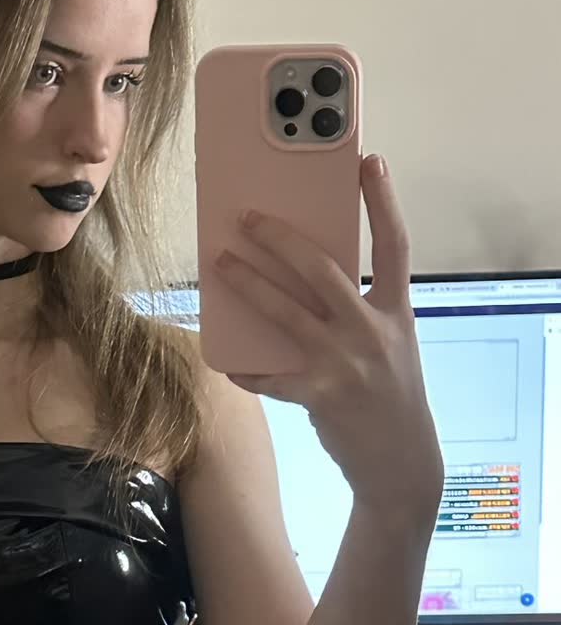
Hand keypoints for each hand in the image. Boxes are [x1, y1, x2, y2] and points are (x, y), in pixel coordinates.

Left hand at [214, 155, 444, 520]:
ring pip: (285, 312)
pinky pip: (270, 376)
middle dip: (280, 238)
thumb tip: (304, 279)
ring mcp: (346, 363)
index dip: (382, 202)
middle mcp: (373, 331)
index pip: (394, 245)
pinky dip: (247, 370)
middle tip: (247, 216)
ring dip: (248, 285)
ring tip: (221, 265)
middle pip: (322, 269)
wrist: (403, 464)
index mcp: (397, 312)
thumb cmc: (391, 396)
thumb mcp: (392, 345)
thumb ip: (360, 311)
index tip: (368, 161)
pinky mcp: (320, 395)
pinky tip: (228, 364)